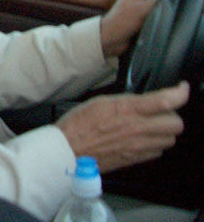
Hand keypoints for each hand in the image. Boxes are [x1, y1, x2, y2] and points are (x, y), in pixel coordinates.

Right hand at [56, 81, 188, 172]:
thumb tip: (143, 101)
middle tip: (162, 111)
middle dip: (172, 115)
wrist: (68, 151)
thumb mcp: (100, 101)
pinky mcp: (135, 159)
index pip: (166, 101)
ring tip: (150, 126)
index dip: (180, 93)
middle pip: (176, 123)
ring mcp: (138, 146)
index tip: (181, 89)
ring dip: (164, 131)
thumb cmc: (78, 125)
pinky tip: (141, 139)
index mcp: (127, 110)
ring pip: (170, 139)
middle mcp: (137, 129)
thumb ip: (126, 102)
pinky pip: (158, 152)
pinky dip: (155, 145)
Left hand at [100, 0, 159, 57]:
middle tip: (171, 3)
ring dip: (163, 6)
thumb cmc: (121, 22)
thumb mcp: (142, 9)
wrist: (110, 39)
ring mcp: (140, 5)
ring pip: (158, 1)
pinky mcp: (141, 16)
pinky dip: (159, 15)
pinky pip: (155, 12)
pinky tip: (162, 20)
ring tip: (165, 12)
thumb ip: (158, 0)